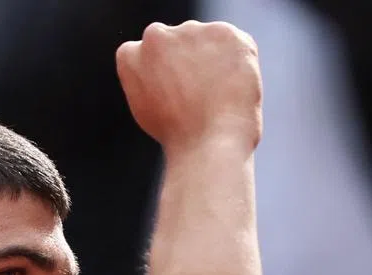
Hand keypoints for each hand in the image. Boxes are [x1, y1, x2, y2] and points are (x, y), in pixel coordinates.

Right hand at [116, 21, 261, 156]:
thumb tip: (169, 69)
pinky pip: (237, 45)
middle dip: (192, 62)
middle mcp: (155, 35)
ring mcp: (190, 31)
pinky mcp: (223, 32)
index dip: (169, 75)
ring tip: (218, 96)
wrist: (207, 144)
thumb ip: (150, 79)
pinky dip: (241, 64)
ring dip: (216, 61)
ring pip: (209, 41)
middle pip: (180, 42)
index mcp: (130, 55)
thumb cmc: (178, 138)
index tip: (177, 96)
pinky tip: (234, 88)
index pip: (151, 53)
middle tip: (201, 98)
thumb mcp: (146, 107)